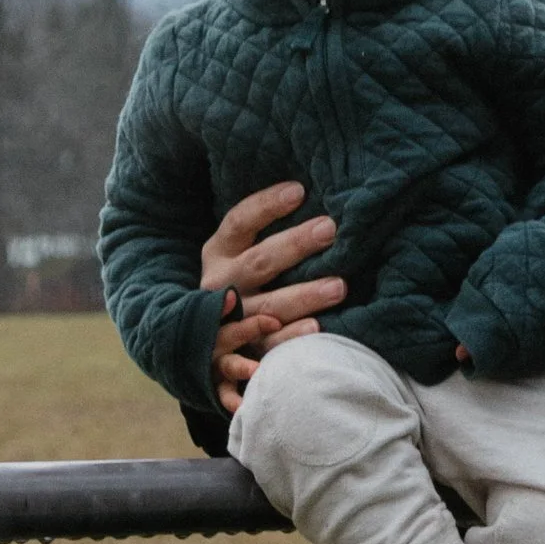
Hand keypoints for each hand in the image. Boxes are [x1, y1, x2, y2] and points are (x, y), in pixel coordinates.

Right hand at [200, 180, 345, 411]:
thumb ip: (264, 236)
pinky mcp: (239, 353)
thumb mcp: (237, 257)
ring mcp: (228, 321)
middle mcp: (220, 286)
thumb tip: (310, 199)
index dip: (266, 206)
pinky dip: (289, 341)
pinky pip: (267, 347)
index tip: (299, 191)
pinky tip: (315, 332)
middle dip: (295, 245)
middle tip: (330, 229)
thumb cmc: (240, 288)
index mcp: (218, 255)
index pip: (238, 222)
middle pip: (258, 262)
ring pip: (267, 307)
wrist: (205, 345)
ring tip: (339, 287)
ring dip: (303, 297)